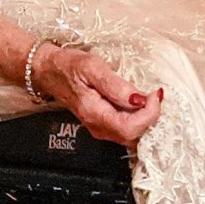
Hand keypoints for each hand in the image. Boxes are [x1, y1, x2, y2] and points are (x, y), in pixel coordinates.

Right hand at [32, 43, 162, 146]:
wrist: (50, 71)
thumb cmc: (69, 67)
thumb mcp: (92, 67)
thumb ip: (115, 85)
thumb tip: (138, 99)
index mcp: (95, 114)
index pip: (130, 128)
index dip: (149, 114)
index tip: (153, 94)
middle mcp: (98, 127)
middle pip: (135, 137)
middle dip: (152, 117)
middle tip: (154, 94)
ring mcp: (101, 129)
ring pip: (134, 137)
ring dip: (148, 120)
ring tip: (150, 98)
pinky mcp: (105, 126)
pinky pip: (128, 131)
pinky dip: (141, 120)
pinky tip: (142, 105)